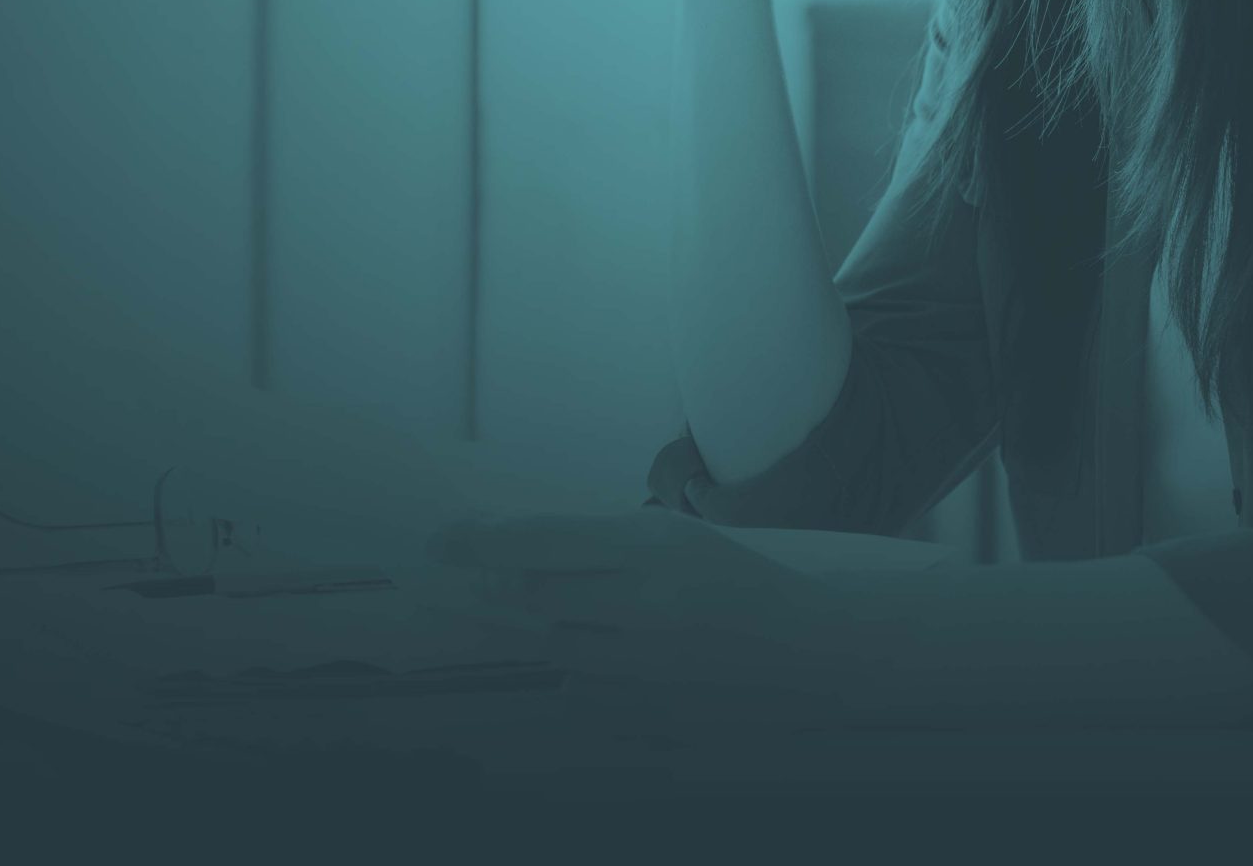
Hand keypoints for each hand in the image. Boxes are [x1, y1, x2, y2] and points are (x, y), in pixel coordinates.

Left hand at [414, 507, 866, 705]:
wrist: (811, 651)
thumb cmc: (737, 581)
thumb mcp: (675, 537)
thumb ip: (598, 543)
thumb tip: (510, 550)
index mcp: (655, 549)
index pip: (543, 542)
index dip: (482, 542)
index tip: (442, 541)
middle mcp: (647, 607)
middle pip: (534, 598)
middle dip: (502, 587)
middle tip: (478, 576)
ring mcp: (649, 668)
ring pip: (553, 647)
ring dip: (544, 629)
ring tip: (564, 612)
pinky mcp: (652, 715)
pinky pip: (581, 690)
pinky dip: (579, 670)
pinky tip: (608, 655)